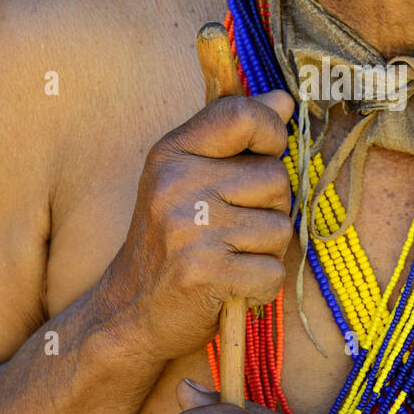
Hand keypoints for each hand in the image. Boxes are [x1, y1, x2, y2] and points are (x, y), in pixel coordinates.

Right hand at [91, 90, 294, 363]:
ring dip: (265, 251)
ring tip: (228, 258)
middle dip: (270, 208)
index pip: (241, 115)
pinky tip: (230, 286)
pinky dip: (261, 286)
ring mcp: (190, 230)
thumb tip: (284, 99)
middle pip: (275, 178)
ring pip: (281, 228)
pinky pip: (273, 271)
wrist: (129, 314)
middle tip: (232, 230)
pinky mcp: (205, 274)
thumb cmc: (171, 243)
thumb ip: (234, 137)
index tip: (265, 154)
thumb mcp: (188, 179)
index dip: (271, 133)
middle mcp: (176, 186)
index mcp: (171, 155)